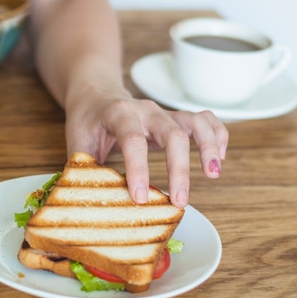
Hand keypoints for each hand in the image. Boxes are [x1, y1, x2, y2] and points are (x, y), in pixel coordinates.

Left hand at [64, 90, 227, 207]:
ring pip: (194, 122)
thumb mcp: (77, 142)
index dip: (138, 169)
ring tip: (214, 174)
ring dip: (208, 147)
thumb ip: (84, 168)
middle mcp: (145, 110)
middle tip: (180, 201)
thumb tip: (90, 202)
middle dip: (178, 169)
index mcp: (118, 114)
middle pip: (172, 133)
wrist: (95, 95)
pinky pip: (204, 120)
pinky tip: (219, 158)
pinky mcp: (175, 118)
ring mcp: (163, 113)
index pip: (132, 140)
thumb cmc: (86, 122)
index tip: (140, 198)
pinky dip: (216, 136)